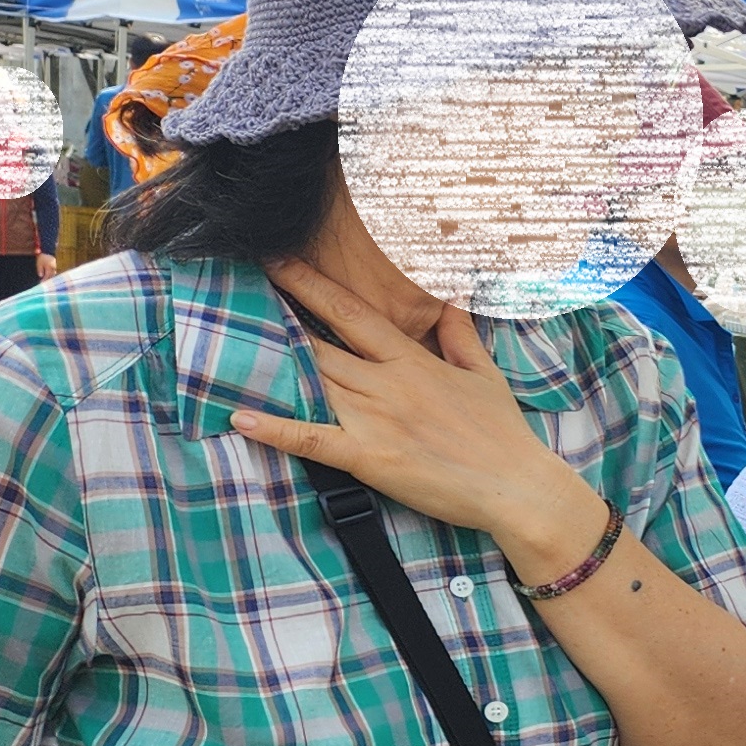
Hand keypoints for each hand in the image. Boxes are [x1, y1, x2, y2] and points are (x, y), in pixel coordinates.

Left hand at [230, 261, 605, 577]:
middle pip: (320, 342)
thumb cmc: (504, 435)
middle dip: (277, 315)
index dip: (310, 284)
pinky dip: (276, 429)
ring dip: (270, 362)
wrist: (518, 486)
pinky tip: (241, 417)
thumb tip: (454, 294)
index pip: (352, 313)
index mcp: (413, 361)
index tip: (278, 260)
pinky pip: (314, 440)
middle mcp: (388, 383)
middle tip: (236, 291)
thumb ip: (460, 334)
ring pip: (313, 381)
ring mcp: (376, 419)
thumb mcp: (484, 375)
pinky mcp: (370, 457)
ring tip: (227, 340)